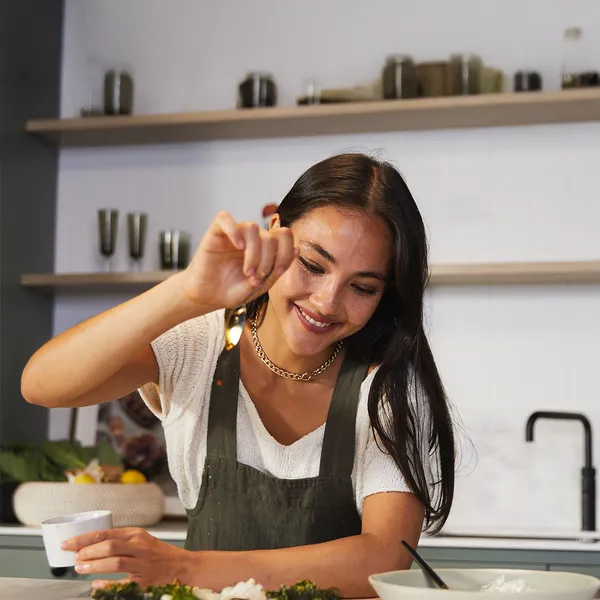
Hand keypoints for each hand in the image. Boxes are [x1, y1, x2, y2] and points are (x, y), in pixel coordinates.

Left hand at [62, 527, 190, 588]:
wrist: (182, 566)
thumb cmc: (160, 554)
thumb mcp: (142, 540)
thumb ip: (121, 542)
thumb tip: (92, 548)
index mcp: (136, 534)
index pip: (106, 533)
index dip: (85, 538)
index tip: (69, 543)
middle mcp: (140, 547)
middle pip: (110, 545)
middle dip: (88, 551)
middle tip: (73, 556)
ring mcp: (143, 564)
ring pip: (115, 562)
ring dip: (95, 565)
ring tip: (80, 567)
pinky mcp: (145, 581)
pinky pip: (123, 582)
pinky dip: (107, 583)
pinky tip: (96, 584)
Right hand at [179, 211, 295, 309]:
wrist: (207, 298)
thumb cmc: (232, 291)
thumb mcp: (261, 285)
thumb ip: (277, 269)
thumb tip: (297, 249)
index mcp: (264, 248)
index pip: (284, 236)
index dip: (285, 252)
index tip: (277, 271)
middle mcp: (251, 238)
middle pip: (270, 235)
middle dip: (268, 259)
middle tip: (256, 277)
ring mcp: (234, 233)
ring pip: (253, 227)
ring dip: (254, 252)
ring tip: (248, 272)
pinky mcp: (215, 232)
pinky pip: (225, 218)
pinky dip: (234, 230)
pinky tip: (238, 247)